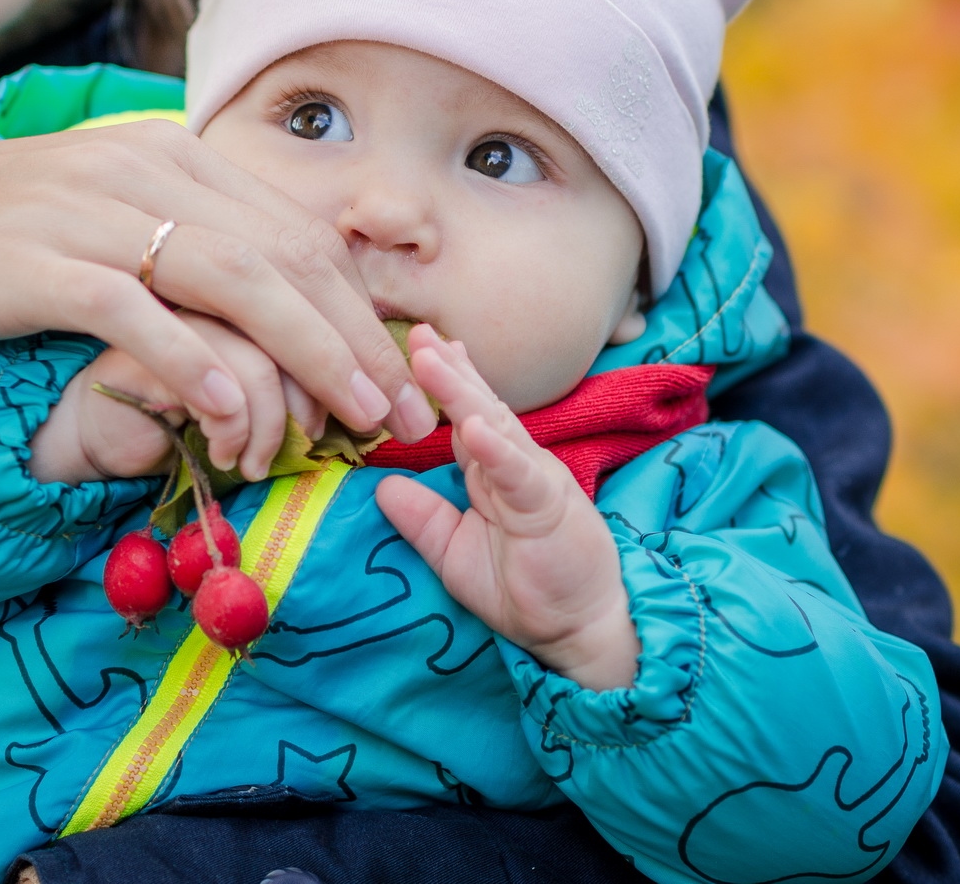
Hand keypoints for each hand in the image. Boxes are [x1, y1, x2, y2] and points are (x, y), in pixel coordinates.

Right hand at [0, 122, 437, 462]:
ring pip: (229, 278)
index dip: (362, 308)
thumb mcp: (96, 221)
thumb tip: (274, 304)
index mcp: (164, 153)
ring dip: (305, 354)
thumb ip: (180, 244)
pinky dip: (190, 360)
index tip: (403, 379)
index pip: (295, 230)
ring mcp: (81, 210)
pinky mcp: (27, 262)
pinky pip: (129, 310)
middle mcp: (136, 166)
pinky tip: (230, 410)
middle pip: (282, 254)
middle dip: (358, 341)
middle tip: (404, 416)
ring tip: (351, 420)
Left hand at [374, 326, 640, 690]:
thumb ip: (422, 520)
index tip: (416, 346)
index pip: (465, 418)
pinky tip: (474, 426)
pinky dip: (497, 449)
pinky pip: (519, 473)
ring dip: (462, 391)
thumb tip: (382, 487)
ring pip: (495, 427)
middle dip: (447, 368)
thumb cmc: (524, 589)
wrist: (577, 629)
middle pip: (478, 407)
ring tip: (431, 358)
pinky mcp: (550, 506)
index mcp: (492, 473)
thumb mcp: (456, 554)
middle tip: (417, 331)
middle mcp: (514, 465)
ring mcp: (534, 480)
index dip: (443, 381)